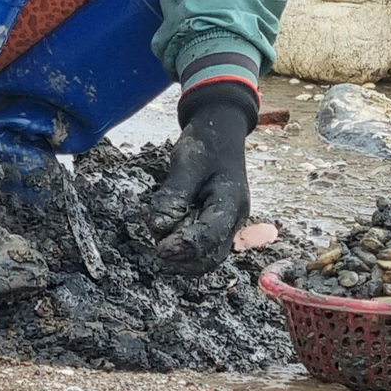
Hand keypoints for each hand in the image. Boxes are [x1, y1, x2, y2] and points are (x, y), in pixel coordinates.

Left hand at [144, 82, 253, 275]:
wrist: (221, 131)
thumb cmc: (206, 144)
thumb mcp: (187, 164)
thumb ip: (173, 197)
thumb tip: (158, 227)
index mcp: (231, 202)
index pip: (209, 237)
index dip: (183, 247)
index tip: (159, 248)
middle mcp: (233, 219)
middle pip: (211, 256)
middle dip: (182, 259)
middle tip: (157, 249)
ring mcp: (227, 223)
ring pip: (207, 257)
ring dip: (182, 258)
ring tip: (160, 242)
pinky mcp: (216, 223)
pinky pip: (202, 247)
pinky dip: (184, 250)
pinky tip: (167, 236)